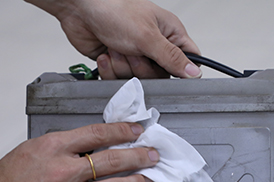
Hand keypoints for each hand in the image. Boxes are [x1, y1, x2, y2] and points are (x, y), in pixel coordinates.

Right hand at [0, 122, 157, 181]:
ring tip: (150, 177)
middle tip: (154, 154)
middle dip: (140, 156)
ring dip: (138, 181)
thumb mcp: (36, 146)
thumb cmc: (9, 177)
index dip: (123, 131)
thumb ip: (68, 144)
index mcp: (54, 148)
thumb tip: (99, 141)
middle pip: (113, 161)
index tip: (137, 130)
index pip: (98, 134)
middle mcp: (64, 172)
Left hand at [26, 0, 201, 78]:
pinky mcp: (119, 64)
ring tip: (117, 48)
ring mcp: (136, 56)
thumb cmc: (114, 9)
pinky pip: (120, 80)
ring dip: (123, 67)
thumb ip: (172, 57)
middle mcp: (154, 46)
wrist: (79, 9)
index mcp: (169, 33)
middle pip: (160, 76)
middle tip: (134, 52)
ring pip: (138, 80)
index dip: (182, 70)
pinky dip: (110, 70)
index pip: (188, 59)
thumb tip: (194, 73)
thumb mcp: (148, 36)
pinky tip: (107, 54)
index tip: (169, 72)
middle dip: (142, 68)